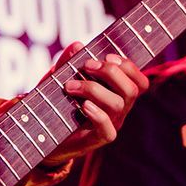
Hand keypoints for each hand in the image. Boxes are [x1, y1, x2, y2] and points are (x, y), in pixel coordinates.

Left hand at [31, 44, 148, 172]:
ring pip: (117, 105)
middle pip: (131, 90)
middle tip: (87, 66)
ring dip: (94, 89)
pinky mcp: (97, 140)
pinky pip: (107, 130)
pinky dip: (97, 115)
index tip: (107, 56)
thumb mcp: (61, 78)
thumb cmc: (59, 102)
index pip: (140, 82)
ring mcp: (110, 125)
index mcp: (118, 94)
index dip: (129, 67)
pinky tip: (82, 105)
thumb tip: (77, 46)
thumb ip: (69, 62)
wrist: (45, 134)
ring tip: (71, 86)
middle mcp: (119, 110)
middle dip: (111, 73)